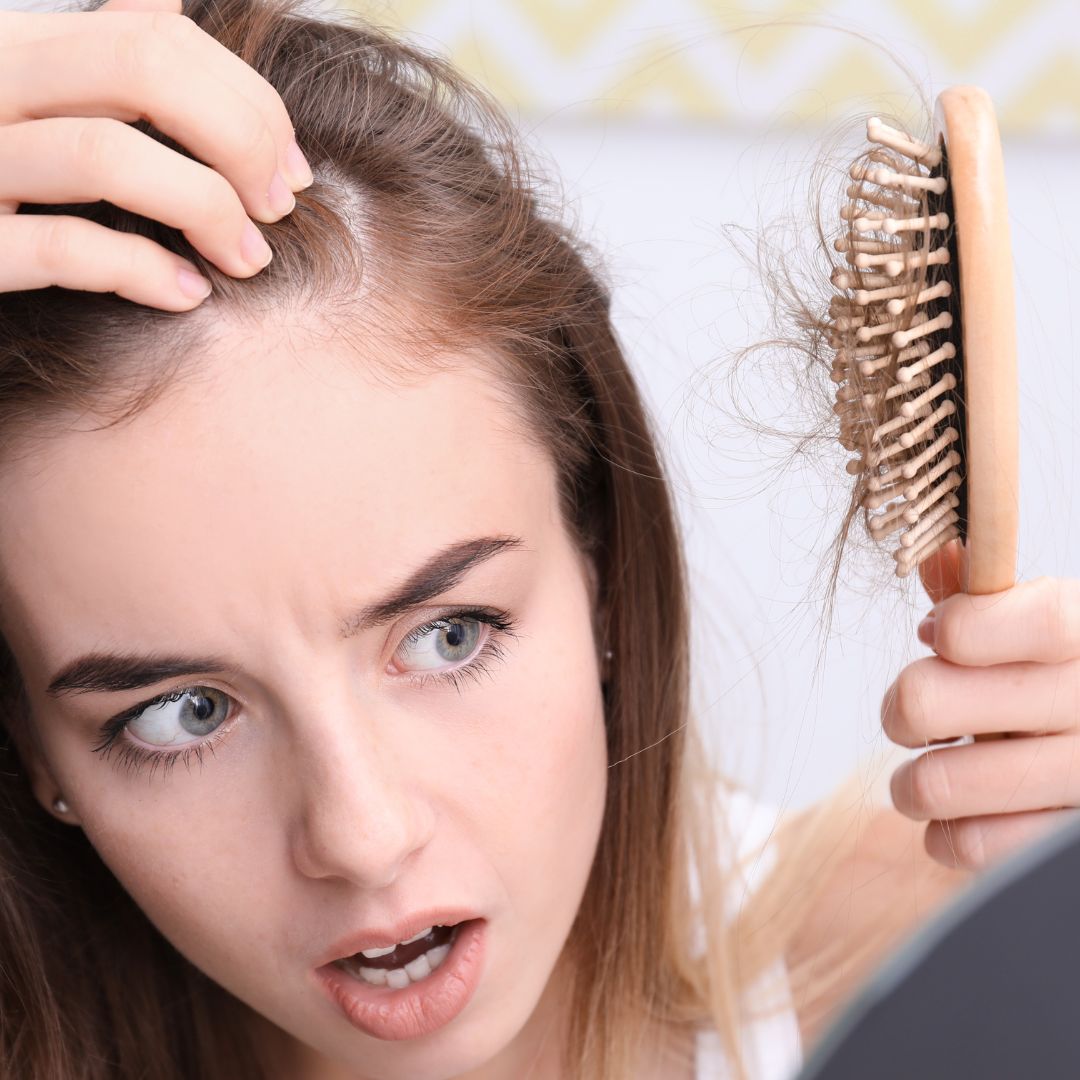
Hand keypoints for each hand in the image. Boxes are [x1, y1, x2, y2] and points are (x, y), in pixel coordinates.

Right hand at [0, 0, 311, 310]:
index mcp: (13, 47)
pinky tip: (187, 292)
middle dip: (239, 137)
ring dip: (206, 210)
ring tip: (248, 258)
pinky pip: (62, 249)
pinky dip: (144, 272)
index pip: (156, 36)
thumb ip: (96, 50)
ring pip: (104, 156)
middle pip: (139, 69)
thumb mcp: (32, 91)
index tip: (290, 166)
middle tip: (278, 206)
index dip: (248, 98)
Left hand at [882, 540, 1079, 869]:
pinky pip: (969, 844)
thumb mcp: (1031, 628)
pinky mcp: (1067, 844)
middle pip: (935, 701)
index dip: (963, 628)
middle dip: (901, 709)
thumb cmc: (1050, 686)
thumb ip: (981, 595)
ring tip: (923, 778)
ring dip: (911, 784)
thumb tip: (934, 553)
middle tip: (908, 718)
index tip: (936, 635)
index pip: (1042, 621)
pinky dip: (944, 834)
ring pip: (937, 782)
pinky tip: (959, 817)